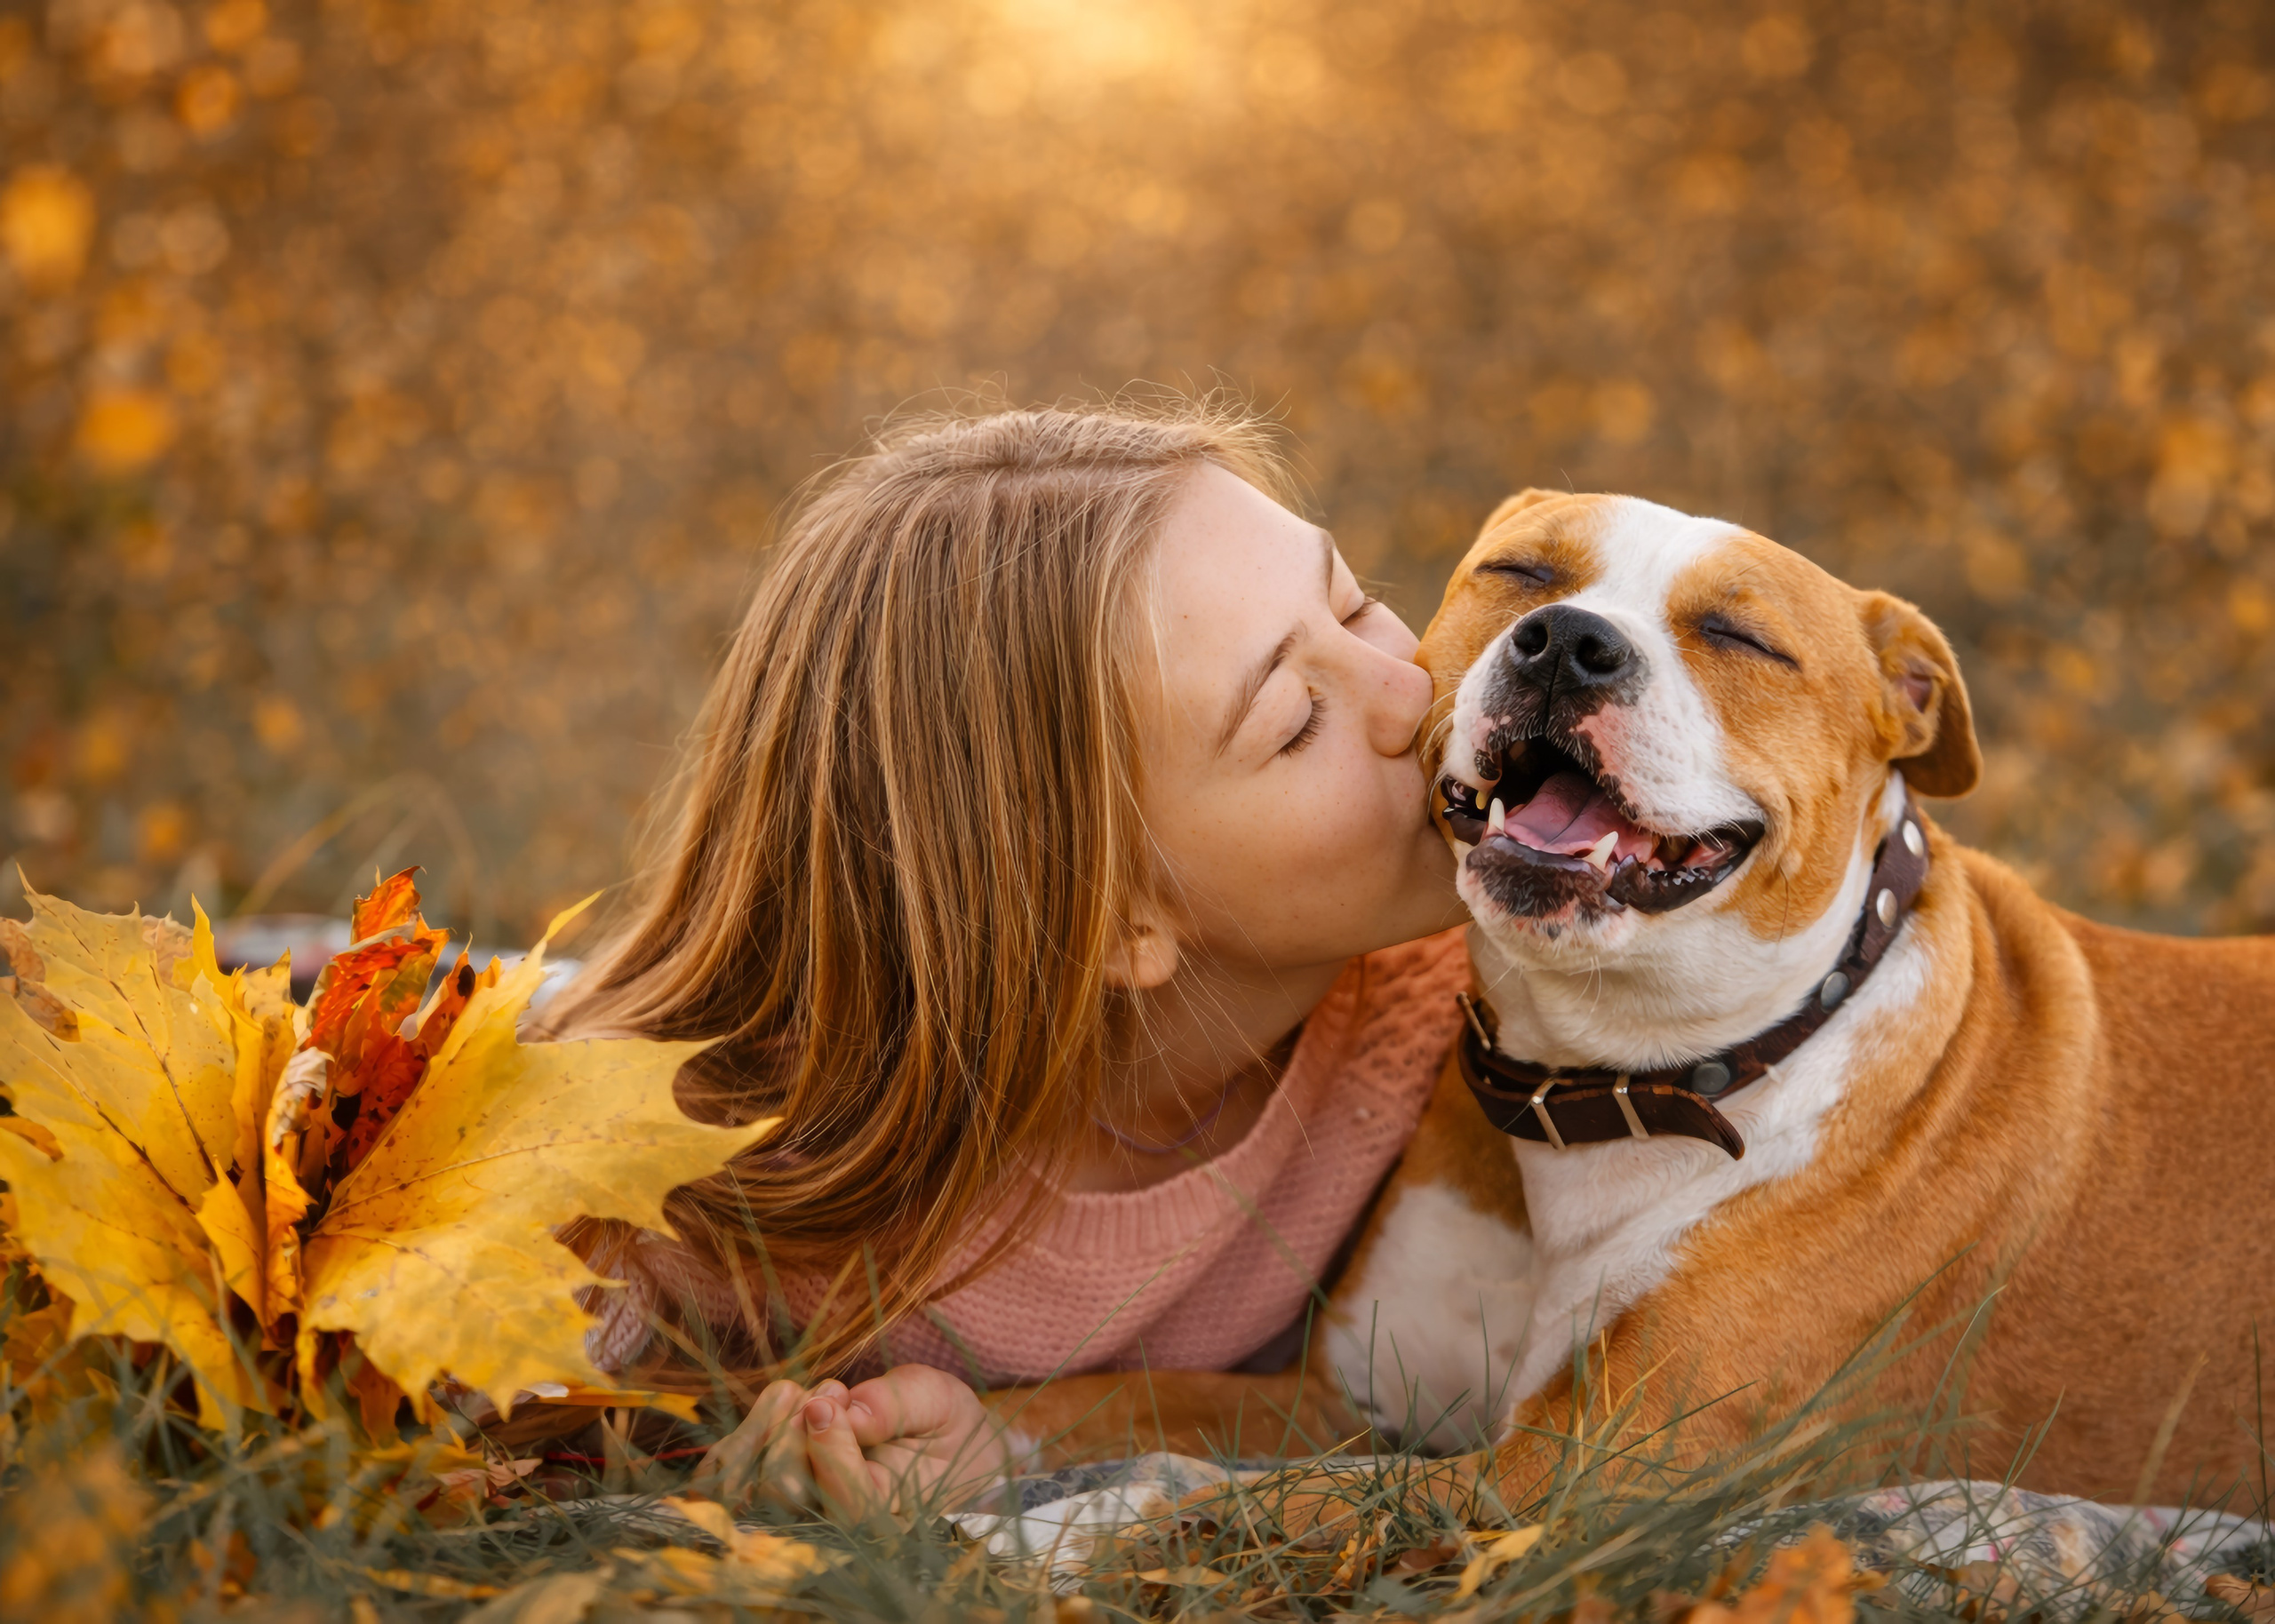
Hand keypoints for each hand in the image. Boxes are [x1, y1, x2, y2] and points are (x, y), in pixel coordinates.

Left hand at [693, 1365, 1023, 1522]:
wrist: (933, 1446)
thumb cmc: (939, 1425)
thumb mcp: (938, 1402)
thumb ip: (898, 1407)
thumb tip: (852, 1413)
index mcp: (889, 1516)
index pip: (849, 1505)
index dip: (830, 1453)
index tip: (826, 1402)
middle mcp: (835, 1530)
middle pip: (786, 1496)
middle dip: (794, 1432)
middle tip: (827, 1392)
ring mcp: (792, 1520)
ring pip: (746, 1489)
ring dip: (765, 1428)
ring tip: (803, 1395)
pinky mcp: (760, 1502)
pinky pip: (721, 1480)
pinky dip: (739, 1437)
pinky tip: (776, 1408)